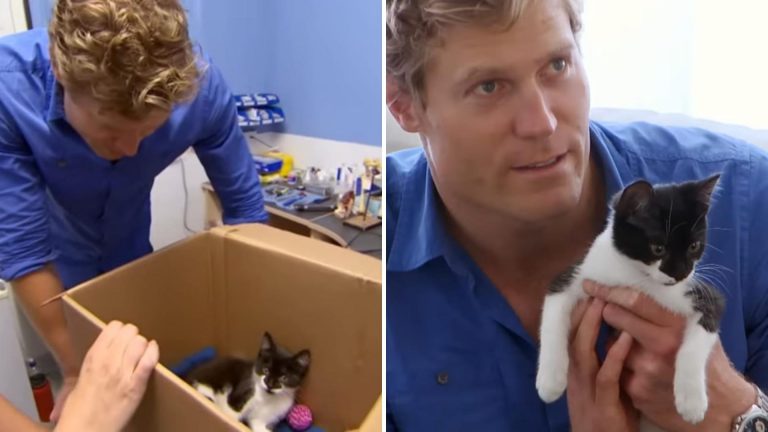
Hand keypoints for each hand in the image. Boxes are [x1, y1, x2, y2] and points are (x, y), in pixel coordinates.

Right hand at [54, 321, 158, 431]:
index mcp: (93, 357)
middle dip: (134, 336)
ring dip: (144, 345)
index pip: (114, 327)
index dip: (121, 330)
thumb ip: (93, 363)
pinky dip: (153, 353)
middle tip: (134, 346)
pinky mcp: (136, 385)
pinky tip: (152, 352)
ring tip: (142, 352)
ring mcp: (123, 373)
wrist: (84, 430)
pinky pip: (149, 361)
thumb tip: (101, 354)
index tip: (123, 337)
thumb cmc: (78, 409)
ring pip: (141, 342)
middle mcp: (108, 361)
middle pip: (130, 332)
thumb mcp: (80, 379)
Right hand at [567, 297, 638, 431]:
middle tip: (592, 287)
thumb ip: (608, 363)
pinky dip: (615, 355)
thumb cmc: (611, 419)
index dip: (578, 313)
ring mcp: (587, 392)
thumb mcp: (606, 388)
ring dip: (592, 325)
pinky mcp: (603, 406)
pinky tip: (625, 338)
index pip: (571, 336)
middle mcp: (576, 379)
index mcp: (576, 373)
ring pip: (582, 351)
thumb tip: (619, 335)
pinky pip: (607, 376)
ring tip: (603, 302)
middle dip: (582, 312)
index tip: (587, 291)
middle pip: (572, 337)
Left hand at [584, 281, 753, 431]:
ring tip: (633, 346)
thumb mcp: (697, 329)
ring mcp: (647, 369)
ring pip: (610, 342)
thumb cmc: (706, 360)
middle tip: (606, 309)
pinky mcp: (636, 389)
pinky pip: (614, 367)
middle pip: (615, 316)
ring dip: (615, 341)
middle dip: (606, 310)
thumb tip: (636, 283)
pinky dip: (620, 365)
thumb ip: (669, 309)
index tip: (591, 285)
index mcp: (678, 325)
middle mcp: (662, 345)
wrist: (719, 407)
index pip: (634, 300)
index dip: (609, 290)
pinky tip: (637, 369)